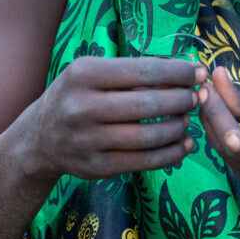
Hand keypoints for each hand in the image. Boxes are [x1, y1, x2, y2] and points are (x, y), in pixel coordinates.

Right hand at [27, 56, 206, 181]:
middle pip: (148, 104)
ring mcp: (88, 140)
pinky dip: (171, 154)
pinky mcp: (96, 167)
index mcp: (84, 74)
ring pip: (148, 136)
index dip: (177, 73)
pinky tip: (183, 145)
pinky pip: (144, 162)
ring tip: (188, 120)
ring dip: (178, 127)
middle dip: (181, 100)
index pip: (143, 71)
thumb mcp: (92, 73)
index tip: (199, 73)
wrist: (40, 138)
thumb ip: (131, 71)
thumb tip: (183, 71)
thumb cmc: (76, 96)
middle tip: (196, 97)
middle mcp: (82, 106)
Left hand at [197, 67, 239, 200]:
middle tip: (203, 85)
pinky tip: (218, 115)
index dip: (222, 119)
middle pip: (230, 150)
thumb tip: (217, 78)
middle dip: (212, 116)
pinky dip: (221, 135)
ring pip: (225, 156)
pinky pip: (231, 159)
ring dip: (212, 124)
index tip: (208, 89)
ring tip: (209, 95)